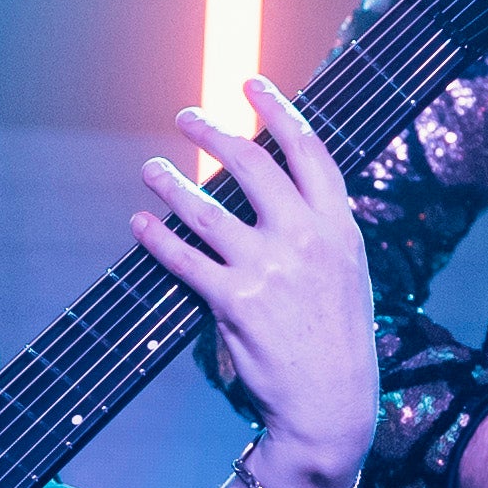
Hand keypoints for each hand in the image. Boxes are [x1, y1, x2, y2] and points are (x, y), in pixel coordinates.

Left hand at [134, 77, 380, 487]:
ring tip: (150, 169)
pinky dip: (157, 238)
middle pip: (251, 166)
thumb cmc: (336, 339)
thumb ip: (319, 230)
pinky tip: (141, 224)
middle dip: (213, 134)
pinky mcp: (236, 302)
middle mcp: (307, 239)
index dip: (277, 110)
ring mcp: (271, 269)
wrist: (332, 405)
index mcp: (339, 227)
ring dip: (171, 184)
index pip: (308, 151)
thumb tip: (283, 191)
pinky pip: (185, 260)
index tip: (250, 83)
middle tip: (185, 118)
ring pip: (207, 210)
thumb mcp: (346, 273)